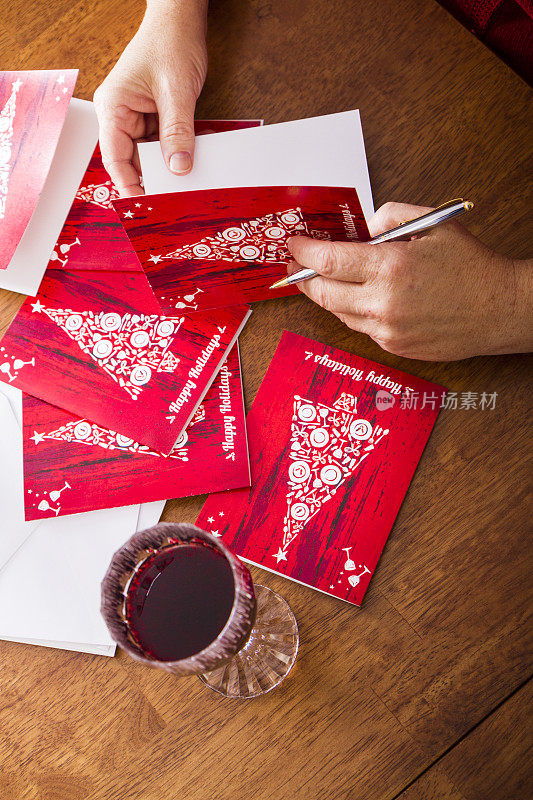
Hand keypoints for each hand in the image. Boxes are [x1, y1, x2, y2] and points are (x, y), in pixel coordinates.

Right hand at [93, 0, 207, 195]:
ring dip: (166, 168)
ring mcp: (136, 116)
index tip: (145, 205)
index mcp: (113, 106)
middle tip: (171, 201)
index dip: (129, 184)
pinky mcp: (153, 116)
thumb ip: (177, 132)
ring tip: (184, 185)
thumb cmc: (170, 43)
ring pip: (148, 155)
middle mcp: (119, 114)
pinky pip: (161, 144)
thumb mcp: (177, 92)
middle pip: (131, 160)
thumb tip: (178, 168)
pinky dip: (175, 155)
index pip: (115, 157)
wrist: (181, 19)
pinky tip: (188, 164)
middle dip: (151, 179)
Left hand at [288, 202, 531, 360]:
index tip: (294, 245)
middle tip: (295, 265)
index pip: (329, 261)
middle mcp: (384, 302)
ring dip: (326, 295)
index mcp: (391, 267)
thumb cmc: (470, 266)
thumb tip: (362, 228)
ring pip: (339, 312)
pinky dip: (352, 310)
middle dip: (303, 278)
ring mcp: (387, 330)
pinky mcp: (393, 347)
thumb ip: (390, 217)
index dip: (304, 252)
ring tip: (322, 279)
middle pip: (324, 293)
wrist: (498, 310)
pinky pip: (360, 327)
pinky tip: (356, 297)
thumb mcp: (433, 224)